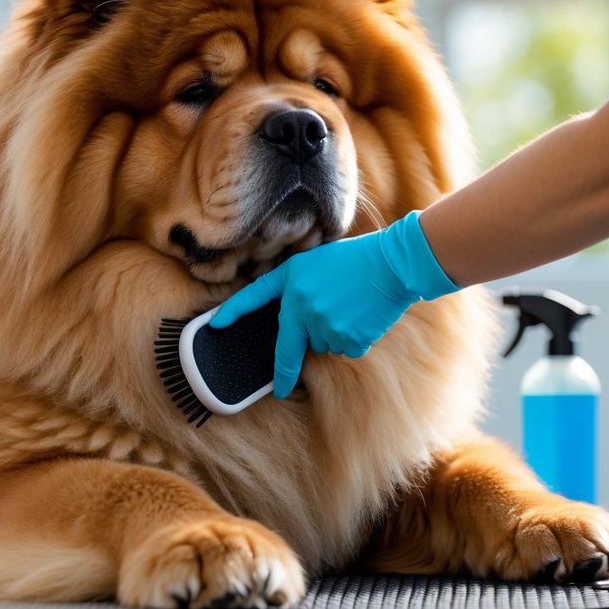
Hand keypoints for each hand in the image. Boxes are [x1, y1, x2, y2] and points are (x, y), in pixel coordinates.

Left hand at [209, 211, 458, 397]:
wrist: (392, 266)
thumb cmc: (353, 258)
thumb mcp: (312, 261)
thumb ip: (291, 286)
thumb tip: (286, 314)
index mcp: (293, 289)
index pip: (254, 302)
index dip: (232, 314)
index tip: (216, 326)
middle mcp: (304, 312)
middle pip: (297, 338)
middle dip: (310, 329)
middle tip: (332, 306)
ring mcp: (327, 330)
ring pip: (322, 344)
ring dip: (332, 332)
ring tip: (350, 304)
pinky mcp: (350, 342)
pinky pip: (345, 349)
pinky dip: (352, 338)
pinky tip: (362, 315)